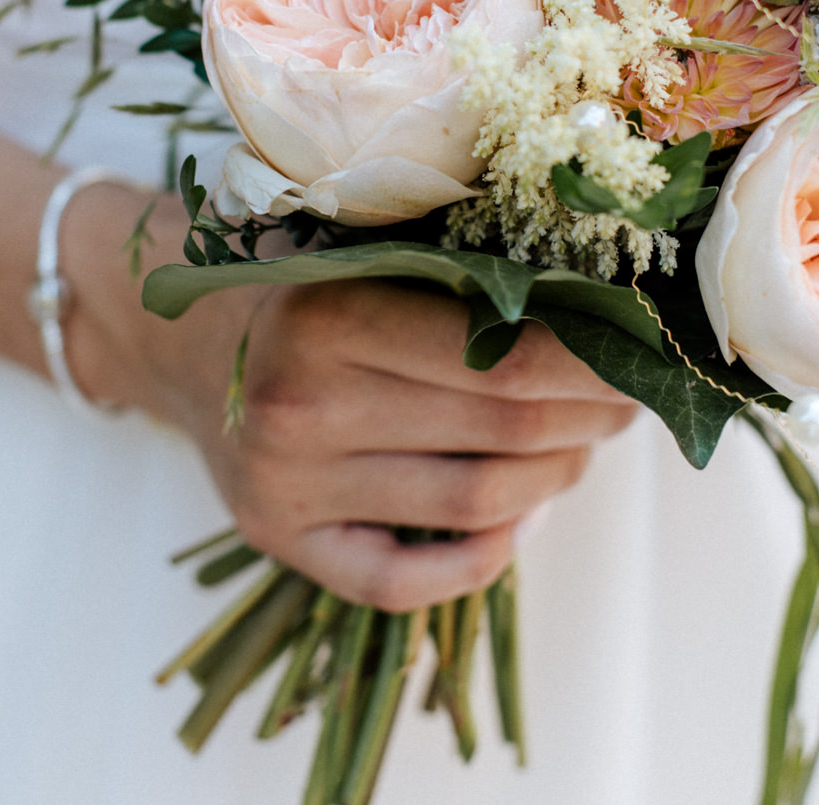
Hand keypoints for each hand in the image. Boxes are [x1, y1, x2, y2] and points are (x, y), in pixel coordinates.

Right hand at [63, 188, 638, 611]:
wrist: (174, 330)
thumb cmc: (296, 274)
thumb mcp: (362, 237)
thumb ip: (459, 260)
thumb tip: (606, 301)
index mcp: (330, 310)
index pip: (508, 358)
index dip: (597, 363)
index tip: (644, 352)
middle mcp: (300, 402)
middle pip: (507, 433)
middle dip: (593, 418)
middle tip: (629, 397)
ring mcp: (286, 482)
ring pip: (479, 504)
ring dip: (556, 478)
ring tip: (578, 444)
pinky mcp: (277, 538)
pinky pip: (406, 581)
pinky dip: (485, 557)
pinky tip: (519, 518)